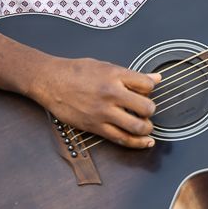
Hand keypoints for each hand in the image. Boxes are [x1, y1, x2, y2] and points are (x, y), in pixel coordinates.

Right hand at [31, 56, 160, 148]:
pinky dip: (136, 143)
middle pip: (146, 107)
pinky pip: (121, 139)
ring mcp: (103, 112)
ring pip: (136, 126)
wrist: (51, 81)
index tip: (145, 91)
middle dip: (150, 110)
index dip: (150, 89)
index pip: (146, 85)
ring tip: (145, 125)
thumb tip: (156, 78)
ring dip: (146, 128)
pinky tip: (145, 141)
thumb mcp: (106, 66)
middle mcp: (111, 94)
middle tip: (146, 110)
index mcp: (115, 75)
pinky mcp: (95, 127)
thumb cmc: (76, 71)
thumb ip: (132, 75)